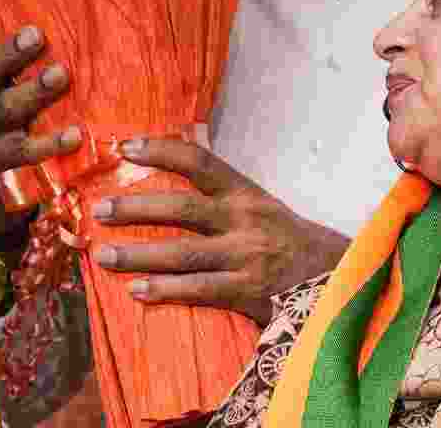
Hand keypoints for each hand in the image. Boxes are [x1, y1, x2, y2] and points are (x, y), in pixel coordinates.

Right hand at [0, 0, 80, 246]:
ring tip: (60, 75)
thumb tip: (60, 15)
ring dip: (33, 94)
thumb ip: (26, 65)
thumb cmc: (16, 130)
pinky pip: (27, 158)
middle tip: (37, 34)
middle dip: (9, 53)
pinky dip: (50, 147)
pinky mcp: (8, 174)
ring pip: (7, 114)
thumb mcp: (13, 94)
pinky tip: (75, 137)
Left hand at [89, 137, 348, 324]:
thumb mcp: (262, 206)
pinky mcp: (250, 293)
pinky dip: (166, 290)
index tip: (124, 147)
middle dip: (135, 208)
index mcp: (246, 193)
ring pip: (183, 253)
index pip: (200, 162)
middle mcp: (245, 220)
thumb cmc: (291, 242)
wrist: (342, 280)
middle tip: (98, 209)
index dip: (160, 151)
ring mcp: (247, 258)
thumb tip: (182, 151)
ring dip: (138, 253)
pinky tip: (137, 290)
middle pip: (181, 208)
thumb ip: (223, 189)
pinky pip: (200, 291)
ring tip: (102, 254)